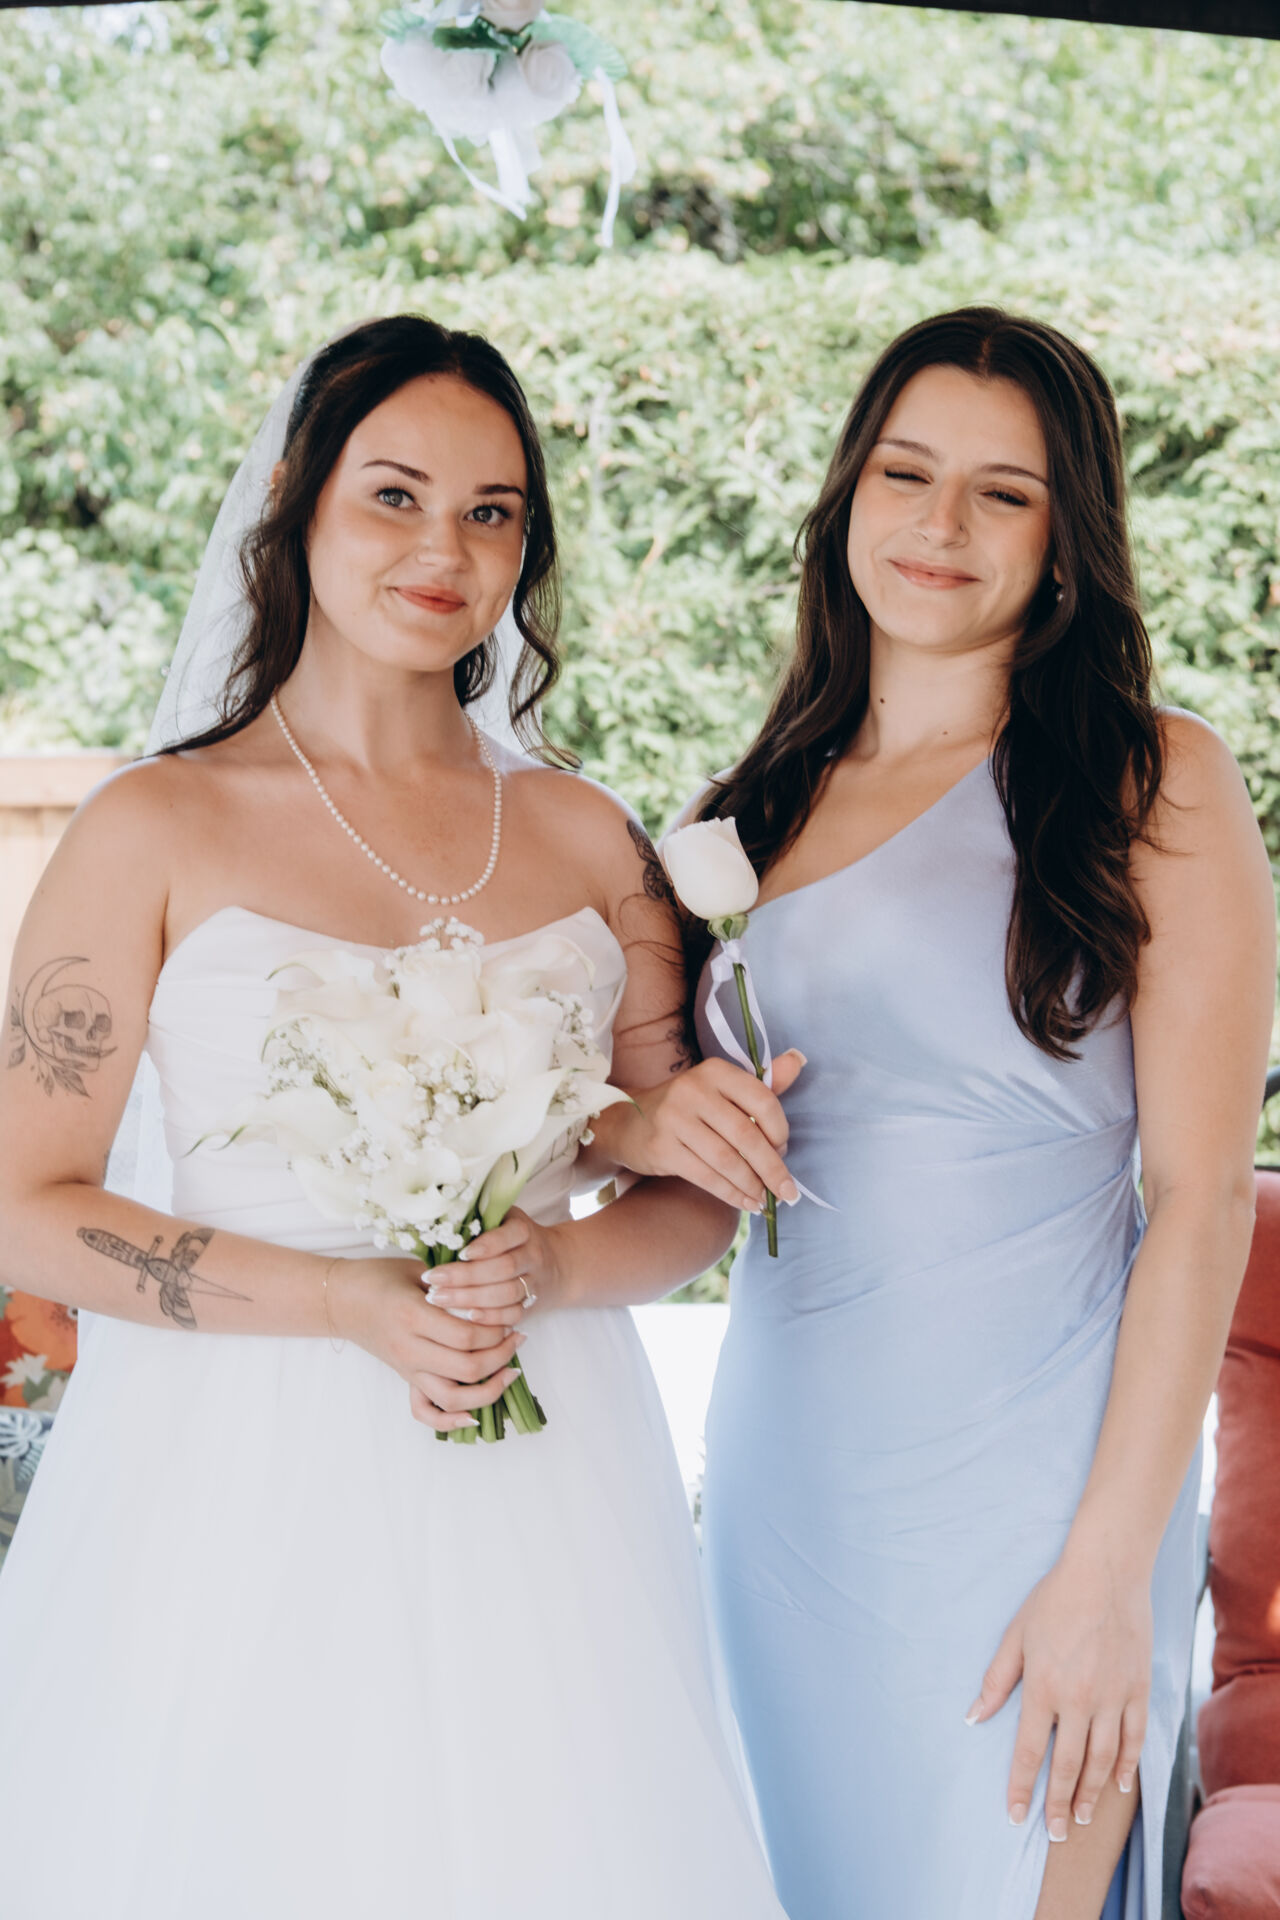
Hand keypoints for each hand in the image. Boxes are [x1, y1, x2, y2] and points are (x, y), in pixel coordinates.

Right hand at [332, 1255, 525, 1433]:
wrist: (340, 1300)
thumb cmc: (379, 1277)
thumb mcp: (416, 1269)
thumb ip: (452, 1281)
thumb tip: (493, 1286)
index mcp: (413, 1317)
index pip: (467, 1336)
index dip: (497, 1331)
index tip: (511, 1317)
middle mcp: (410, 1349)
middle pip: (468, 1368)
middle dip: (502, 1355)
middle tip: (518, 1336)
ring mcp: (407, 1369)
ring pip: (454, 1398)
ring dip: (489, 1390)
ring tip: (511, 1370)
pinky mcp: (405, 1379)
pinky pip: (426, 1412)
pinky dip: (450, 1421)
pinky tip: (474, 1414)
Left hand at [419, 1209, 564, 1327]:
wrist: (555, 1264)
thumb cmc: (511, 1239)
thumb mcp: (501, 1221)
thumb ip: (477, 1222)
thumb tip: (436, 1227)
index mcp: (523, 1230)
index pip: (508, 1236)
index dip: (486, 1245)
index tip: (460, 1253)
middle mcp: (533, 1256)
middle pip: (503, 1268)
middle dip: (466, 1276)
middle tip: (433, 1280)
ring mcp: (534, 1282)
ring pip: (506, 1294)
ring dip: (471, 1299)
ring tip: (439, 1299)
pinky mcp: (531, 1305)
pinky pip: (513, 1315)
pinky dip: (490, 1318)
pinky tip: (466, 1317)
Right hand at [602, 1050, 805, 1211]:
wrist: (628, 1123)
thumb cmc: (688, 1108)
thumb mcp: (722, 1089)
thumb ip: (763, 1083)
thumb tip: (799, 1060)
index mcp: (715, 1071)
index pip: (761, 1100)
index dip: (780, 1131)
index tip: (784, 1150)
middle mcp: (693, 1090)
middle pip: (746, 1135)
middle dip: (772, 1168)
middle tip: (788, 1192)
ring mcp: (674, 1118)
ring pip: (727, 1160)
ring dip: (752, 1185)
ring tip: (766, 1200)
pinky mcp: (661, 1148)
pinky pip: (706, 1176)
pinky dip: (731, 1194)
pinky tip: (746, 1202)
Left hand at [966, 1544, 1152, 1839]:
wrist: (1106, 1571)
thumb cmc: (1054, 1599)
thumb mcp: (1016, 1635)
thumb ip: (996, 1680)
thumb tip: (974, 1717)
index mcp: (1043, 1687)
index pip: (1028, 1751)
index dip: (1020, 1788)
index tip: (1015, 1815)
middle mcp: (1079, 1700)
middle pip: (1068, 1767)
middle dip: (1060, 1804)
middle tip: (1057, 1833)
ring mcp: (1112, 1697)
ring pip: (1102, 1760)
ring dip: (1092, 1793)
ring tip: (1083, 1817)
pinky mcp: (1138, 1689)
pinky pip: (1134, 1738)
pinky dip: (1127, 1765)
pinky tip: (1118, 1785)